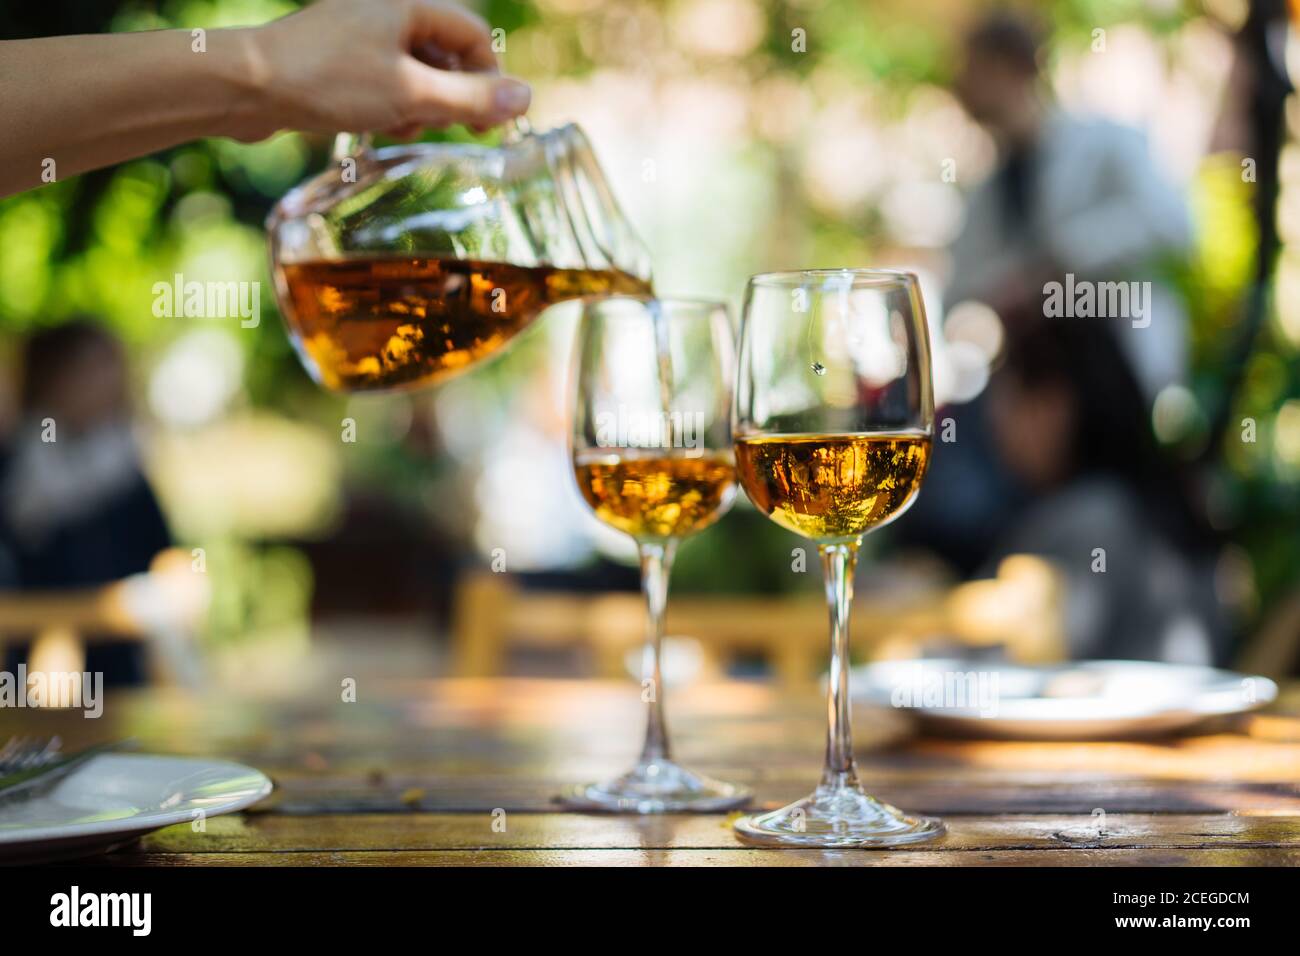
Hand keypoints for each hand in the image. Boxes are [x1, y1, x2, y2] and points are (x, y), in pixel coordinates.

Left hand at [237, 0, 530, 140]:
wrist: (247, 86)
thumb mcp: (411, 95)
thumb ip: (470, 99)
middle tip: (448, 131)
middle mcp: (385, 11)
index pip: (474, 36)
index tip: (489, 122)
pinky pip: (385, 81)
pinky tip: (378, 127)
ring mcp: (359, 34)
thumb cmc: (327, 80)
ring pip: (415, 73)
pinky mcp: (338, 59)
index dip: (490, 79)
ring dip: (421, 107)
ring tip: (402, 129)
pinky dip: (392, 106)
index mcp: (407, 5)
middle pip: (446, 55)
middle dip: (451, 97)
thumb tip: (526, 99)